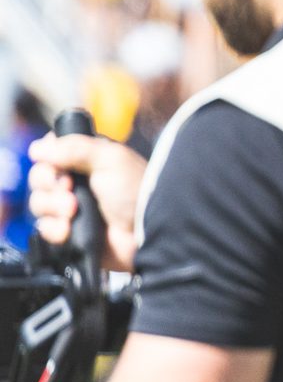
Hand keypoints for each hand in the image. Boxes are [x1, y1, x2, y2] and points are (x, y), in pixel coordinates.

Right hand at [27, 134, 145, 272]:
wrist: (147, 230)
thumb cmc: (134, 190)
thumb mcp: (110, 159)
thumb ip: (75, 148)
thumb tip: (37, 148)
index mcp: (87, 161)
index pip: (50, 154)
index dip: (47, 159)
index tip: (57, 164)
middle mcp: (77, 182)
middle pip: (40, 178)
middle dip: (49, 184)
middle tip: (69, 189)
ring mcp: (72, 209)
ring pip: (39, 203)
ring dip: (52, 206)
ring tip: (73, 210)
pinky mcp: (69, 233)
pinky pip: (45, 229)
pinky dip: (53, 229)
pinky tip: (68, 230)